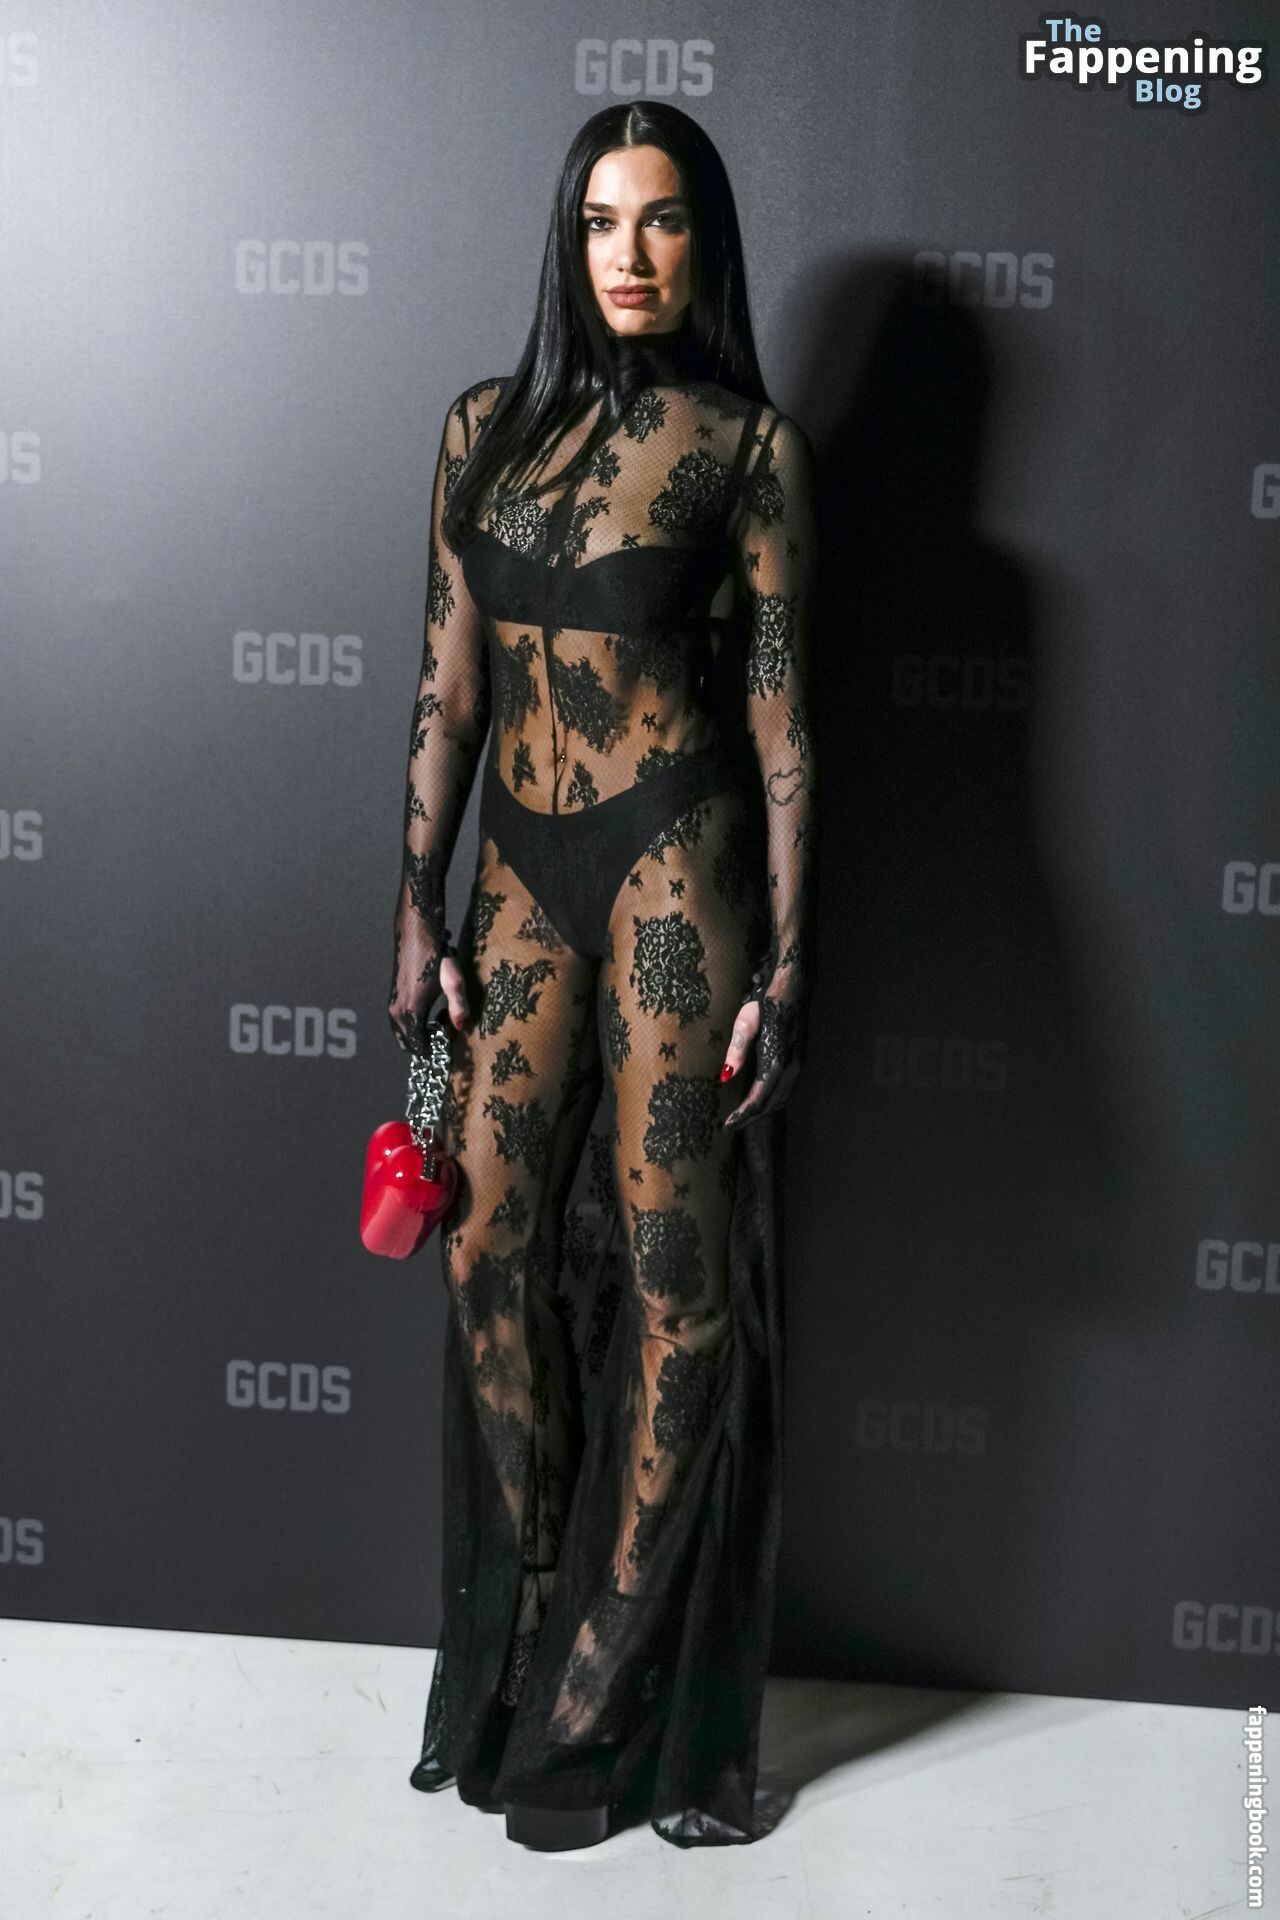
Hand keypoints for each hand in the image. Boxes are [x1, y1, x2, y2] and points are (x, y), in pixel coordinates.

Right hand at [388, 921, 471, 1054]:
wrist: (416, 933)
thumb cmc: (436, 956)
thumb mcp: (453, 983)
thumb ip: (458, 1008)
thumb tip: (460, 1028)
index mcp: (410, 1012)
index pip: (417, 1046)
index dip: (433, 1049)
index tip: (448, 1044)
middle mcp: (397, 1011)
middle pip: (406, 1043)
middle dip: (425, 1044)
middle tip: (444, 1035)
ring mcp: (392, 1003)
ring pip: (402, 1033)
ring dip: (419, 1034)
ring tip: (440, 1022)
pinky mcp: (393, 996)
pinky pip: (400, 1022)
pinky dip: (413, 1024)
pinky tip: (431, 1012)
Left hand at [719, 966, 807, 1127]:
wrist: (792, 988)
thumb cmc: (766, 1003)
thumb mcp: (745, 1024)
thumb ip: (737, 1051)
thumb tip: (725, 1076)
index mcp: (776, 1061)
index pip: (758, 1098)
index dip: (742, 1114)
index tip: (728, 1124)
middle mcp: (790, 1068)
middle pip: (770, 1104)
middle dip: (751, 1118)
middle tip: (732, 1126)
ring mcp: (797, 1065)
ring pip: (780, 1099)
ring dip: (762, 1111)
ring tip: (744, 1117)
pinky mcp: (798, 1061)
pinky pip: (786, 1090)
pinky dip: (772, 1101)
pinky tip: (761, 1100)